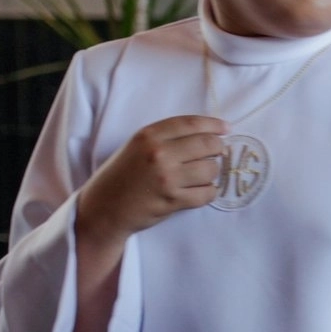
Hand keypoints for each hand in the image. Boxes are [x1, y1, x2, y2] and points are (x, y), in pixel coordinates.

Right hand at [76, 116, 227, 245]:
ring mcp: (167, 177)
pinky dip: (208, 192)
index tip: (226, 129)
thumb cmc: (122, 175)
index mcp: (149, 135)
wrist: (104, 208)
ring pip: (211, 169)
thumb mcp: (137, 146)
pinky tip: (200, 191)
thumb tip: (209, 134)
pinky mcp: (173, 200)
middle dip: (218, 149)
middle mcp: (159, 153)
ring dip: (212, 173)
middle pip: (208, 144)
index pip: (191, 123)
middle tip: (217, 154)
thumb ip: (166, 138)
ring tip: (201, 176)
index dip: (214, 125)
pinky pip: (207, 193)